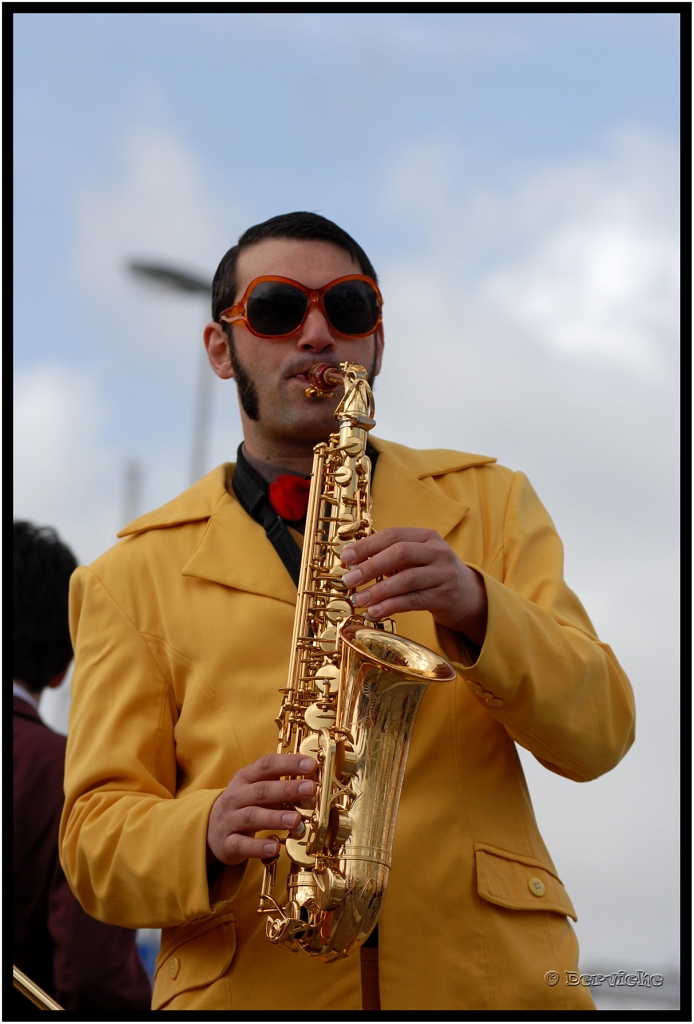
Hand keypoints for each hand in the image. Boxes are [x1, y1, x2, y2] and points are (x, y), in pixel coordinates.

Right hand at [207, 754, 315, 865]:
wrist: (210, 828)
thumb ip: (281, 786)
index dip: (289, 763)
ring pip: (252, 816)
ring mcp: (229, 819)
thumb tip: (312, 784)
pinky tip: (275, 848)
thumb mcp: (258, 789)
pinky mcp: (227, 843)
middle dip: (287, 789)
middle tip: (310, 789)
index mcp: (246, 777)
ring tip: (296, 820)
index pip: (267, 765)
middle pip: (262, 790)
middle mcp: (236, 796)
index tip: (311, 764)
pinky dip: (258, 847)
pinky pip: (242, 845)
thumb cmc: (244, 804)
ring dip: (275, 818)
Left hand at [340, 528, 487, 646]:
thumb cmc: (432, 574)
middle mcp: (438, 551)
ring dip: (378, 591)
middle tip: (348, 579)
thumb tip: (352, 563)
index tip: (345, 557)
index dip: (367, 545)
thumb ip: (390, 556)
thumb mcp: (416, 558)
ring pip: (406, 580)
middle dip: (370, 566)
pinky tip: (374, 612)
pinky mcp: (445, 596)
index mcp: (426, 536)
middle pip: (400, 553)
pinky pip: (413, 601)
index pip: (393, 535)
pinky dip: (391, 607)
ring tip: (358, 599)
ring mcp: (444, 574)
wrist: (468, 596)